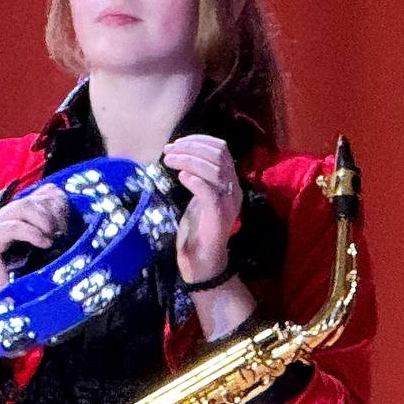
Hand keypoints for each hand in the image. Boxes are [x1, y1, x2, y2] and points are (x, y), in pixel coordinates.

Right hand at [0, 184, 77, 301]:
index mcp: (22, 214)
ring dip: (43, 220)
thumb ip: (57, 220)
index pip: (44, 193)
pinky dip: (31, 232)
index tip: (68, 225)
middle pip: (32, 198)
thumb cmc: (36, 275)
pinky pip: (12, 226)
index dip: (59, 203)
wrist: (15, 302)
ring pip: (22, 206)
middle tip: (62, 232)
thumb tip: (59, 195)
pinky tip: (44, 242)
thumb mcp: (54, 244)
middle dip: (52, 213)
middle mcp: (6, 217)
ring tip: (53, 237)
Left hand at [161, 135, 242, 285]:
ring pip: (214, 170)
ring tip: (169, 160)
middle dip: (191, 148)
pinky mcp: (219, 216)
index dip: (200, 141)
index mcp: (231, 182)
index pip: (222, 149)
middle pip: (218, 155)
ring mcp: (229, 202)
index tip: (178, 142)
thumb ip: (198, 177)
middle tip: (168, 150)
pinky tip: (181, 176)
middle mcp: (234, 189)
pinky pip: (210, 192)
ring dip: (188, 160)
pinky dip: (195, 180)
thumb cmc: (197, 230)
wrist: (203, 262)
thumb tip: (182, 156)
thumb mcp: (198, 198)